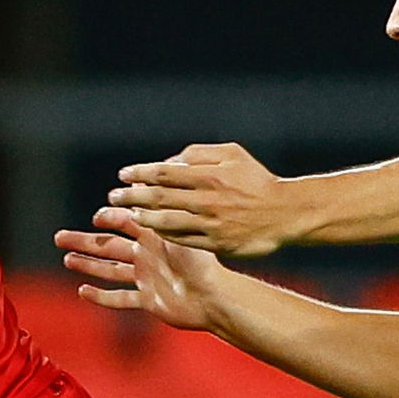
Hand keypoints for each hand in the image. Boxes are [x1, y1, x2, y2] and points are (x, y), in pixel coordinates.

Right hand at [53, 207, 227, 331]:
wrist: (217, 296)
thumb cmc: (202, 262)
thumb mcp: (177, 230)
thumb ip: (156, 210)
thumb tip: (140, 181)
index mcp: (154, 237)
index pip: (124, 223)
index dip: (109, 218)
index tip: (97, 216)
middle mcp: (147, 256)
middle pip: (108, 246)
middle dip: (83, 241)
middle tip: (58, 237)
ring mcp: (146, 278)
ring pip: (109, 270)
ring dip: (88, 265)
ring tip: (66, 259)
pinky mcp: (148, 300)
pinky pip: (120, 298)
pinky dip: (101, 296)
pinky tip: (82, 290)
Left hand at [106, 142, 289, 256]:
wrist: (285, 213)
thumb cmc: (256, 179)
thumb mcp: (233, 154)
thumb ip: (200, 154)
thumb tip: (171, 161)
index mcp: (209, 175)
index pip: (164, 172)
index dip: (140, 173)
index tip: (123, 175)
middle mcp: (207, 200)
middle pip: (159, 197)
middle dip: (131, 197)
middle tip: (113, 198)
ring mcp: (211, 224)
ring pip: (166, 221)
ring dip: (142, 218)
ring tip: (127, 215)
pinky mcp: (216, 244)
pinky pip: (182, 240)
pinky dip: (163, 235)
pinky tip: (151, 231)